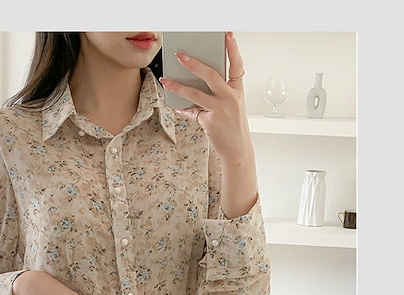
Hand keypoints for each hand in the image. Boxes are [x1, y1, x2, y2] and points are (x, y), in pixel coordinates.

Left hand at [159, 31, 251, 162]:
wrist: (237, 150)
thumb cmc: (233, 128)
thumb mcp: (231, 109)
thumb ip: (217, 97)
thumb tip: (195, 91)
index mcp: (237, 91)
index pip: (237, 65)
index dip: (233, 49)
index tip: (227, 35)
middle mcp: (230, 98)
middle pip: (210, 74)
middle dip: (193, 63)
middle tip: (180, 55)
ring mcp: (219, 109)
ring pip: (194, 93)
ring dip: (177, 86)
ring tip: (165, 80)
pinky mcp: (209, 121)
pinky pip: (192, 112)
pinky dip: (184, 110)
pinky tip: (177, 108)